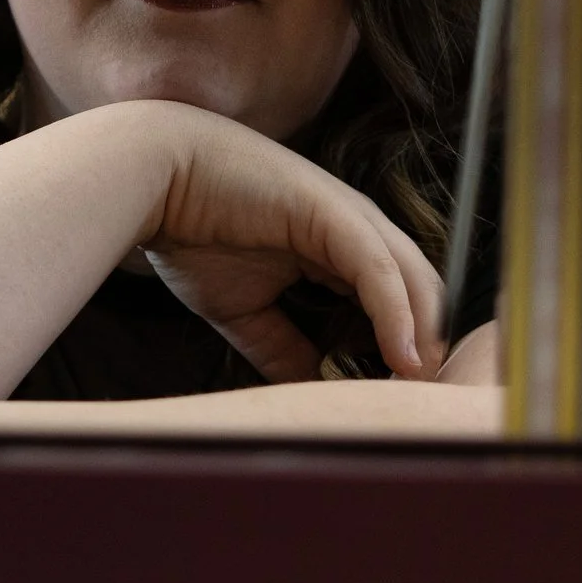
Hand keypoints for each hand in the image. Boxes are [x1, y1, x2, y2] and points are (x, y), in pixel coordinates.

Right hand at [106, 102, 447, 383]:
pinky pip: (380, 269)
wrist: (153, 179)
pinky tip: (401, 356)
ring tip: (421, 387)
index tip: (402, 400)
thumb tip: (309, 393)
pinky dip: (397, 313)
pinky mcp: (333, 212)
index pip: (400, 298)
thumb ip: (281, 348)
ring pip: (413, 279)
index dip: (408, 347)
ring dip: (424, 335)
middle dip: (428, 346)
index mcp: (339, 246)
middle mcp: (355, 227)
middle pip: (421, 290)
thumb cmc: (193, 232)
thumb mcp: (244, 309)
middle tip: (422, 403)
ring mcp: (349, 216)